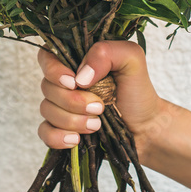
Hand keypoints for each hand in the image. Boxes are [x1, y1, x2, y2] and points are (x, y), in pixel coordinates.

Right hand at [37, 41, 167, 164]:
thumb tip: (80, 77)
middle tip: (99, 107)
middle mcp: (65, 82)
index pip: (47, 55)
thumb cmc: (138, 92)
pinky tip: (76, 139)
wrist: (146, 128)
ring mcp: (61, 106)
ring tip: (97, 124)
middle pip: (46, 87)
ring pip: (46, 110)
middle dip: (72, 101)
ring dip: (72, 120)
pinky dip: (57, 137)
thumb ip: (106, 52)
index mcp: (77, 60)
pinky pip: (44, 132)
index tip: (74, 82)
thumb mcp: (132, 60)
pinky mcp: (61, 129)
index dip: (53, 69)